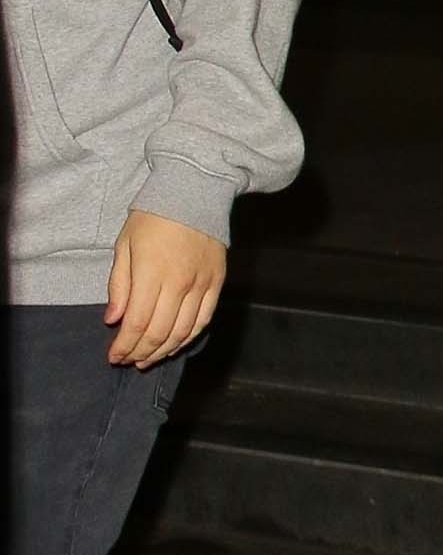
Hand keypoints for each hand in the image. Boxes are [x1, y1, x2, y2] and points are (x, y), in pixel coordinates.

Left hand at [105, 211, 226, 367]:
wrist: (194, 193)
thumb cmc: (153, 217)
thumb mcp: (124, 245)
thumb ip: (119, 285)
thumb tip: (113, 319)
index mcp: (152, 273)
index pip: (137, 322)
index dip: (124, 345)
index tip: (114, 356)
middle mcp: (179, 284)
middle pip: (159, 333)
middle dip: (140, 352)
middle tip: (128, 361)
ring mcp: (201, 285)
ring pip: (182, 332)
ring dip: (163, 351)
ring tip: (148, 359)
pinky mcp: (216, 284)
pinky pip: (203, 321)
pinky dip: (187, 339)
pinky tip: (174, 345)